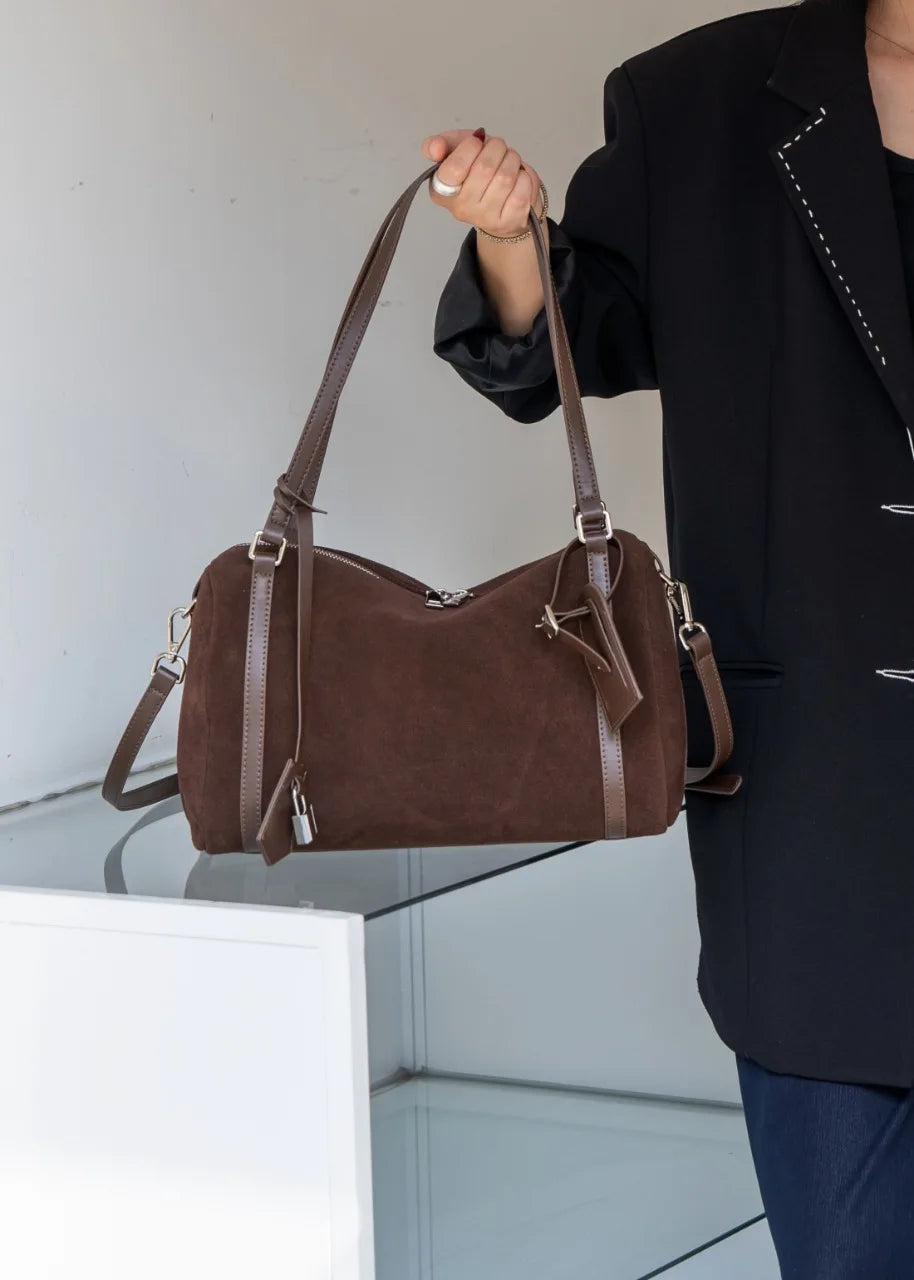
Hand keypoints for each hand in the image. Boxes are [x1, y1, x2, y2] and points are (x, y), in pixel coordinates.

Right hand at [422, 128, 544, 238]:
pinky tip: (518, 179)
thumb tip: (435, 148)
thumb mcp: (455, 153)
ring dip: (512, 159)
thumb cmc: (477, 173)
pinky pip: (523, 187)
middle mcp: (461, 209)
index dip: (470, 147)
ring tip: (509, 161)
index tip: (476, 142)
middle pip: (485, 167)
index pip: (454, 168)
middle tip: (498, 149)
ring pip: (506, 176)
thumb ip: (438, 144)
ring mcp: (486, 218)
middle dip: (496, 147)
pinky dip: (525, 175)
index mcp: (441, 192)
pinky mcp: (511, 220)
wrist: (502, 206)